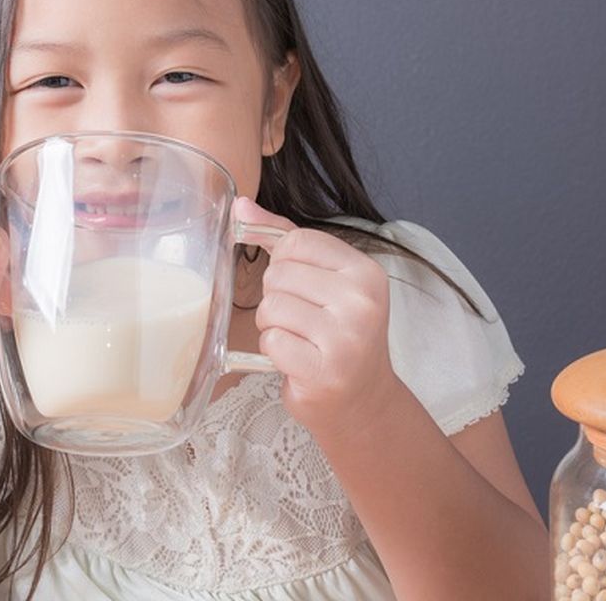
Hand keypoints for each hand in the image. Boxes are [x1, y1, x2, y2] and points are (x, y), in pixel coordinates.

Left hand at [235, 197, 406, 437]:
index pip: (297, 241)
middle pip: (279, 274)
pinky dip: (274, 352)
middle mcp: (361, 302)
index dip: (284, 263)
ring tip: (299, 340)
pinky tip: (297, 360)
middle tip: (302, 321)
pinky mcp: (325, 371)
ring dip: (273, 326)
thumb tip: (240, 205)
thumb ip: (283, 238)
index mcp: (365, 272)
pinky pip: (271, 342)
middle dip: (276, 298)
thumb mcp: (325, 281)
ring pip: (271, 308)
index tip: (302, 287)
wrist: (362, 400)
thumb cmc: (338, 335)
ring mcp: (346, 338)